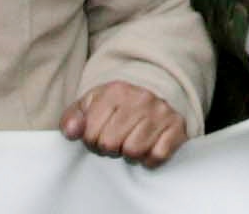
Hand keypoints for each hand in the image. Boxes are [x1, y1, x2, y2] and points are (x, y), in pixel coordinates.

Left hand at [59, 82, 187, 166]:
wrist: (155, 90)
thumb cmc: (117, 104)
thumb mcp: (90, 104)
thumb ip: (73, 117)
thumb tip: (71, 132)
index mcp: (116, 91)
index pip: (90, 134)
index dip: (91, 140)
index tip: (98, 134)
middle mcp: (141, 98)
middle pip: (111, 144)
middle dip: (109, 148)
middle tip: (115, 140)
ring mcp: (161, 112)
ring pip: (134, 152)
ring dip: (129, 153)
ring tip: (130, 142)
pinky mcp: (177, 126)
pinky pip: (158, 156)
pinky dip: (150, 158)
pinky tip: (147, 147)